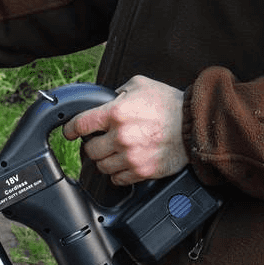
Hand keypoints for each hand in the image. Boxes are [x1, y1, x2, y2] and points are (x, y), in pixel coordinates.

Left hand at [62, 76, 187, 185]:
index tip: (69, 132)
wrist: (194, 124)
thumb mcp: (140, 85)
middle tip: (102, 141)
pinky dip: (118, 174)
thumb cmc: (169, 104)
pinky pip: (118, 179)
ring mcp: (131, 156)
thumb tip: (104, 102)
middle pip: (90, 150)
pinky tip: (125, 163)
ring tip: (116, 152)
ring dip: (106, 160)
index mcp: (116, 112)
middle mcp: (121, 136)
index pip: (80, 124)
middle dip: (94, 145)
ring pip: (102, 167)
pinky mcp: (142, 171)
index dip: (70, 129)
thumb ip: (117, 93)